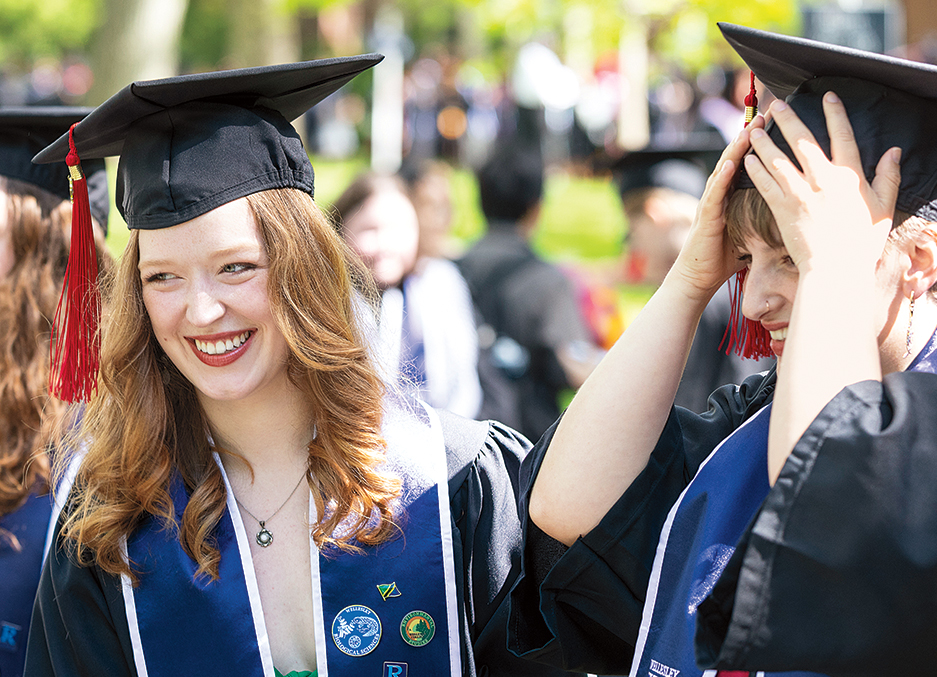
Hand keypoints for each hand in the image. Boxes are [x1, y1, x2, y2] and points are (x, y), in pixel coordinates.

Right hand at [671, 115, 765, 300]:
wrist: (697, 278)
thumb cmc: (724, 258)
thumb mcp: (751, 231)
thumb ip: (765, 215)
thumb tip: (793, 209)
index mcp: (732, 196)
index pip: (748, 163)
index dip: (760, 143)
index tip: (777, 123)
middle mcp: (720, 195)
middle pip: (736, 159)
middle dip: (750, 136)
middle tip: (766, 113)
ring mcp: (711, 204)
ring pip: (724, 169)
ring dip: (736, 149)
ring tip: (749, 130)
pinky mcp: (706, 217)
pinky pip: (714, 194)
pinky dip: (722, 177)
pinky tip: (731, 163)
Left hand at [743, 92, 901, 279]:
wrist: (836, 269)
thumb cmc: (862, 242)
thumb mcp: (883, 207)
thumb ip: (888, 177)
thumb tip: (894, 151)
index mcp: (850, 176)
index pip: (842, 135)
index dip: (834, 113)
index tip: (826, 96)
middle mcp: (824, 179)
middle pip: (803, 140)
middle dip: (789, 119)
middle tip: (776, 105)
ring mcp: (801, 193)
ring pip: (778, 159)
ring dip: (764, 141)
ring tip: (754, 129)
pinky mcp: (782, 208)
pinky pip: (765, 183)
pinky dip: (756, 169)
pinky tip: (747, 159)